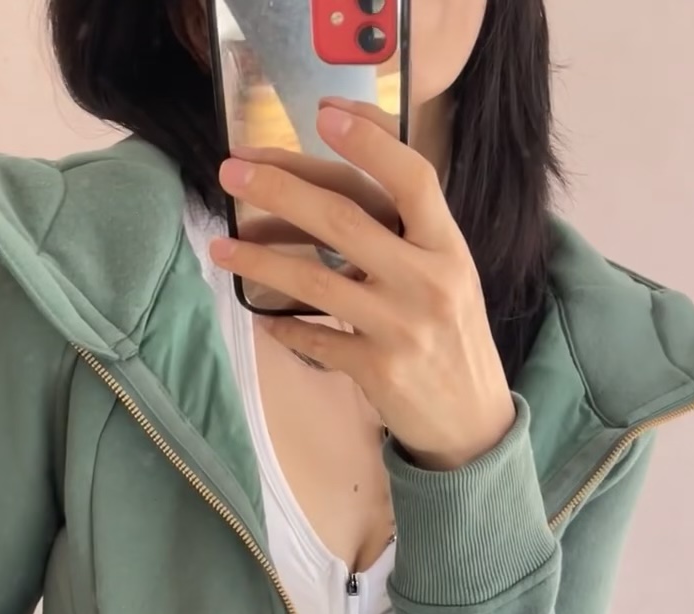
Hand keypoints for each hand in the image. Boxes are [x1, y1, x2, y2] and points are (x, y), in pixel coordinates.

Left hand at [210, 99, 515, 471]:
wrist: (472, 421)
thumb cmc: (452, 339)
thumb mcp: (450, 277)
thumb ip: (408, 238)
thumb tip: (335, 192)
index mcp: (449, 249)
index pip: (412, 179)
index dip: (370, 140)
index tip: (324, 113)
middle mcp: (427, 282)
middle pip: (344, 220)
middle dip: (281, 189)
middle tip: (233, 171)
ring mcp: (400, 328)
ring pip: (314, 282)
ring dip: (259, 259)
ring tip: (221, 245)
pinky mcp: (377, 371)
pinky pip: (314, 340)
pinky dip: (283, 327)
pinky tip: (264, 317)